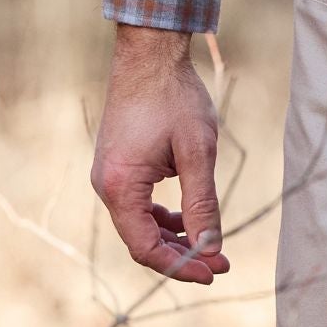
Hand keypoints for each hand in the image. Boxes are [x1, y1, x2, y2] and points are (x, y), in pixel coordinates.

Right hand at [90, 25, 229, 283]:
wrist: (150, 55)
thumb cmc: (175, 98)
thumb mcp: (197, 152)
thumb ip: (202, 203)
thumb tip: (211, 248)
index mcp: (120, 187)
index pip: (146, 248)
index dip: (181, 265)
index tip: (214, 271)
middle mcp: (106, 186)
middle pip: (141, 240)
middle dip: (181, 254)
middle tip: (220, 263)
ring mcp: (108, 176)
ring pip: (140, 224)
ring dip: (174, 236)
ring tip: (209, 244)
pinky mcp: (117, 166)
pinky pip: (138, 204)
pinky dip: (162, 216)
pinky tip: (188, 217)